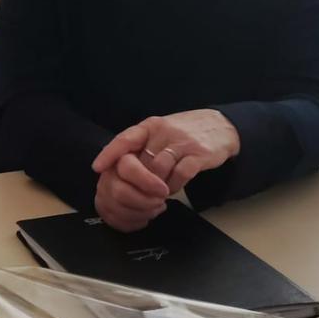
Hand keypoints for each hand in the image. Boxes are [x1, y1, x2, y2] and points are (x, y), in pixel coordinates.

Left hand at [90, 110, 240, 230]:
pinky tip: (174, 187)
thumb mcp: (159, 132)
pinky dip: (174, 186)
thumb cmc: (183, 133)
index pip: (125, 138)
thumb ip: (141, 146)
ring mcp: (183, 143)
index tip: (97, 168)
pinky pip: (180, 175)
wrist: (221, 126)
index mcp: (150, 126)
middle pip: (141, 161)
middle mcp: (165, 132)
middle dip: (137, 181)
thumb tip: (117, 169)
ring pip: (159, 170)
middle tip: (138, 191)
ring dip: (156, 186)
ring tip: (158, 190)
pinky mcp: (199, 155)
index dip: (110, 153)